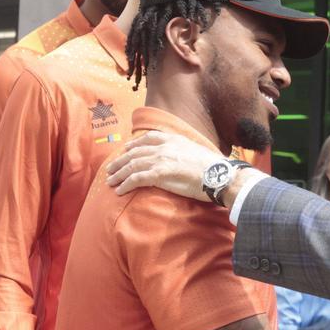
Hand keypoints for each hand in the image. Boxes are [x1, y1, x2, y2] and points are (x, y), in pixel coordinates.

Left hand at [104, 131, 219, 199]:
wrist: (219, 175)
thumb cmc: (213, 167)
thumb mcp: (196, 150)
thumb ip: (183, 151)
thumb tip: (181, 158)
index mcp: (172, 139)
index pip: (146, 139)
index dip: (133, 145)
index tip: (125, 150)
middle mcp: (163, 147)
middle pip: (134, 153)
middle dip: (120, 161)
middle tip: (110, 169)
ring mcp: (160, 159)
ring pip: (131, 165)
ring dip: (118, 174)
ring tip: (110, 181)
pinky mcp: (159, 174)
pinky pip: (135, 179)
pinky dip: (125, 184)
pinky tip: (120, 190)